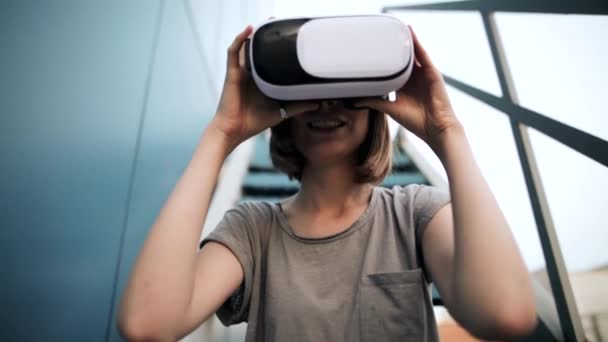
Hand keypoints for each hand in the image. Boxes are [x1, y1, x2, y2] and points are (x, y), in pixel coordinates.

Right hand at [210, 25, 317, 149]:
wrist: (235, 130)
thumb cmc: (254, 121)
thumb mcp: (282, 111)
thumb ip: (298, 106)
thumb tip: (318, 102)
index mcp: (263, 80)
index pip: (272, 60)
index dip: (280, 50)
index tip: (294, 41)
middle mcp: (253, 73)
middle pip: (261, 50)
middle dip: (270, 38)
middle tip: (284, 26)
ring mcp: (242, 71)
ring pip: (248, 47)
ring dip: (257, 34)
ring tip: (269, 21)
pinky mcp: (233, 72)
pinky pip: (234, 52)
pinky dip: (240, 39)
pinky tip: (249, 29)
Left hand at [354, 26, 461, 150]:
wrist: (435, 128)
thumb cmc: (416, 121)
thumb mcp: (390, 109)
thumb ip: (374, 102)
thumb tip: (354, 101)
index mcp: (404, 86)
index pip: (393, 68)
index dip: (385, 59)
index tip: (373, 50)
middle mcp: (414, 78)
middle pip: (403, 59)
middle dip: (396, 47)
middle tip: (384, 33)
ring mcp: (424, 75)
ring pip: (414, 54)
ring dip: (407, 41)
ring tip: (398, 27)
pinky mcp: (433, 73)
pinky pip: (424, 56)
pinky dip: (418, 45)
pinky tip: (411, 35)